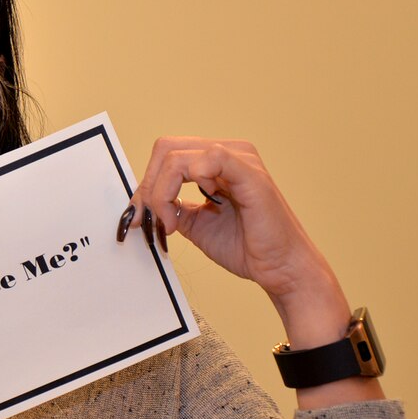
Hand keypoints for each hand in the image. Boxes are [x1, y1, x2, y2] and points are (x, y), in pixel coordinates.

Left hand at [119, 138, 352, 340]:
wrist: (279, 270)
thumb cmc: (247, 247)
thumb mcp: (195, 224)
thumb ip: (172, 206)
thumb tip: (142, 203)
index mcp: (215, 162)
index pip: (166, 155)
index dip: (146, 184)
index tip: (138, 215)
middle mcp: (228, 153)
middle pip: (166, 149)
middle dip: (149, 187)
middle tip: (151, 219)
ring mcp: (240, 159)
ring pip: (176, 156)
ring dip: (162, 192)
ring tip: (171, 222)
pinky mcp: (250, 173)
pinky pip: (210, 158)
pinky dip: (186, 183)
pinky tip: (192, 209)